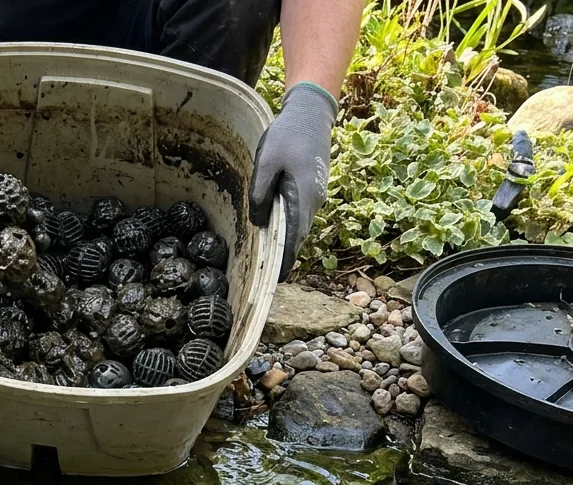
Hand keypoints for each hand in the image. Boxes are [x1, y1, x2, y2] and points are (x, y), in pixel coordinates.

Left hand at [248, 83, 337, 281]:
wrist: (312, 114)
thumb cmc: (287, 135)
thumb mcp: (266, 161)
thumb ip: (260, 193)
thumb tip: (259, 222)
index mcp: (303, 197)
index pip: (294, 238)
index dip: (285, 260)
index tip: (277, 278)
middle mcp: (314, 200)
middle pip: (298, 236)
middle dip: (286, 256)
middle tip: (270, 276)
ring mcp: (316, 195)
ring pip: (300, 226)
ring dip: (287, 242)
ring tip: (272, 259)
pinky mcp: (313, 189)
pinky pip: (301, 215)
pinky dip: (290, 227)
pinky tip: (277, 231)